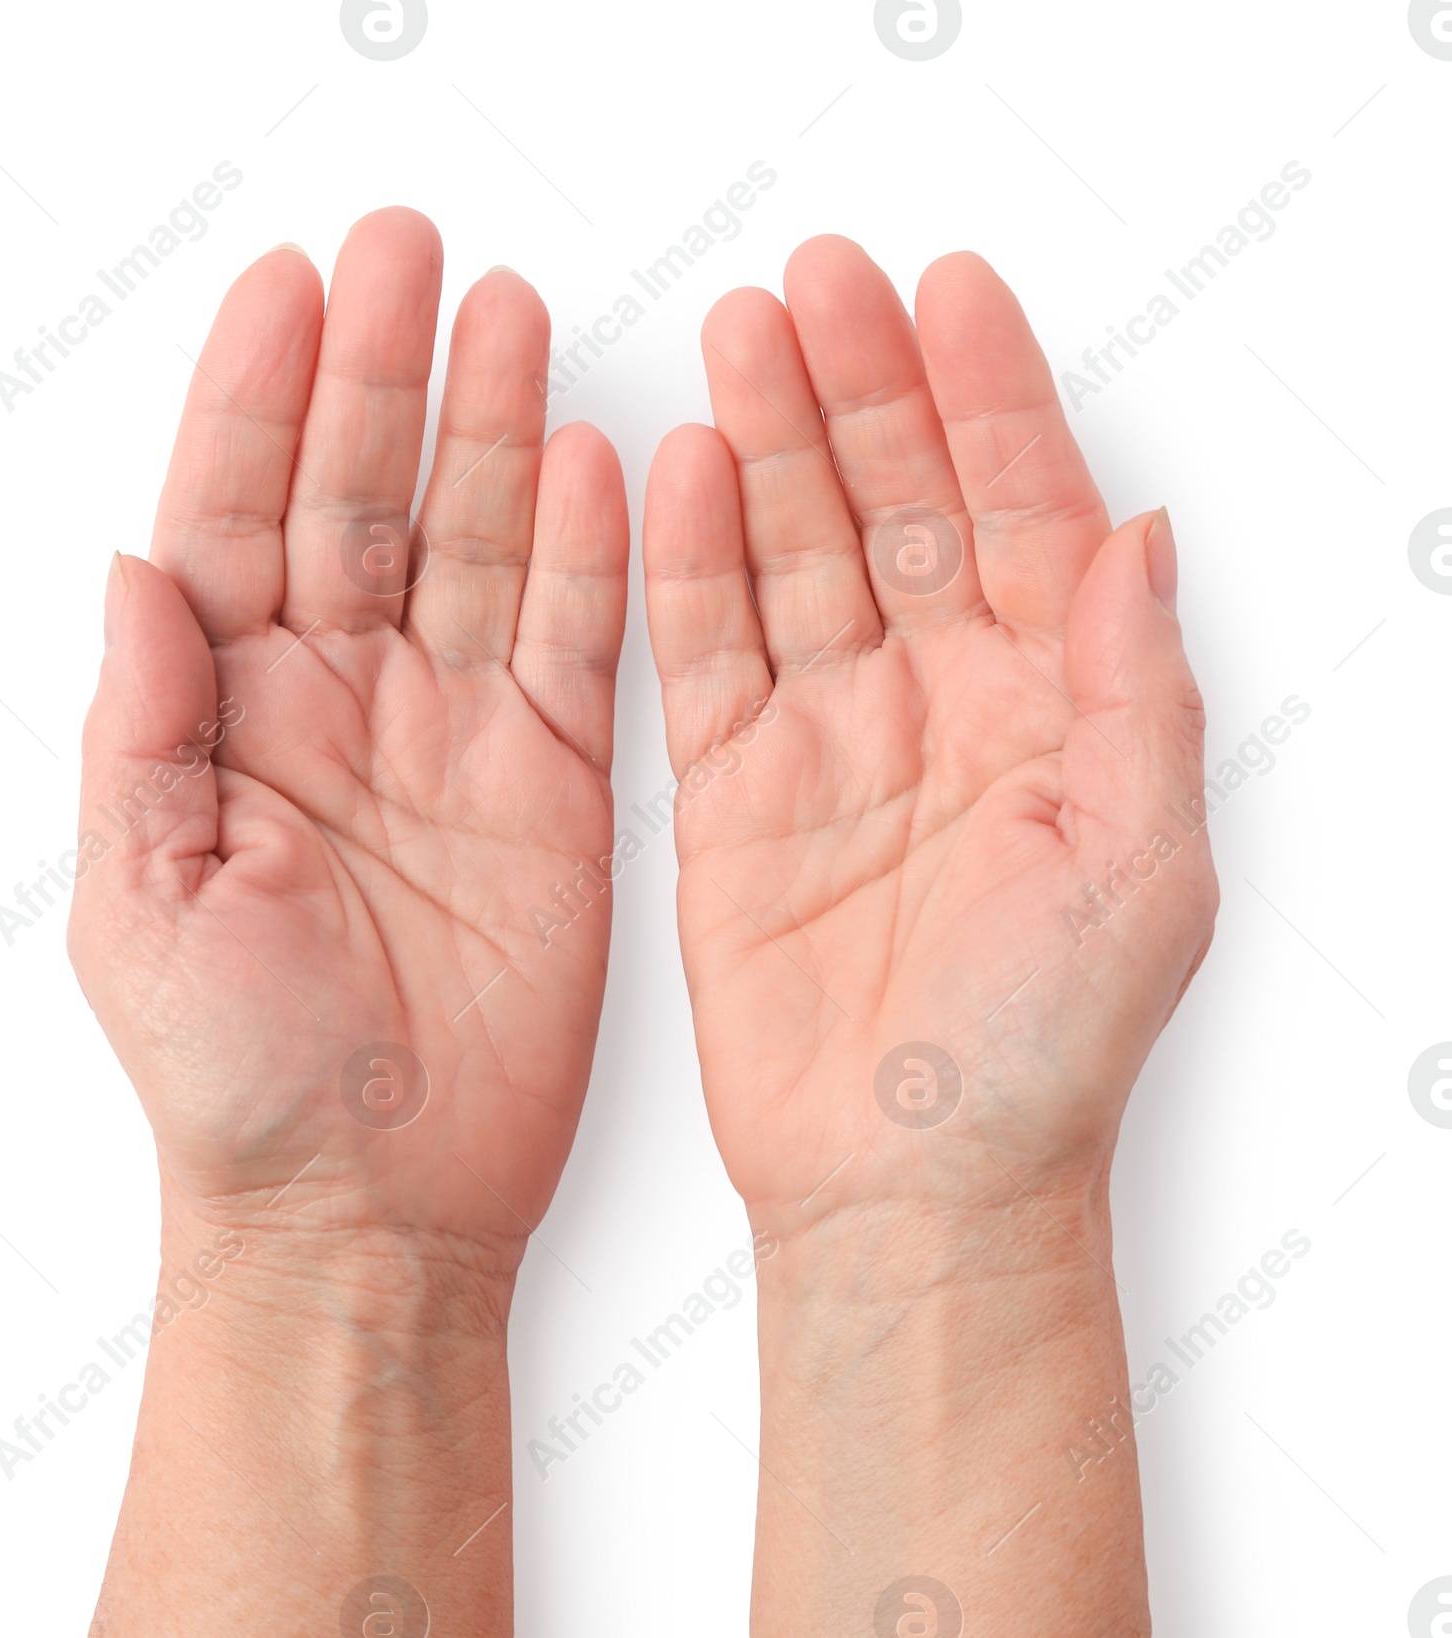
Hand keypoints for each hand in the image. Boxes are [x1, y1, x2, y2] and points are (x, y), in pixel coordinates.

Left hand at [70, 210, 627, 1261]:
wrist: (374, 1205)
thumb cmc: (243, 1077)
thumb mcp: (140, 906)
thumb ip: (143, 731)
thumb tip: (129, 569)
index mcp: (229, 718)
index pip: (234, 515)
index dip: (259, 396)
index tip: (291, 286)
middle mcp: (343, 703)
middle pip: (361, 498)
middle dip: (381, 373)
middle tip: (409, 258)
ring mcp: (455, 736)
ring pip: (477, 546)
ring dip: (490, 431)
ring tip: (505, 317)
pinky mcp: (555, 787)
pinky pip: (580, 645)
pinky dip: (593, 557)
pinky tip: (594, 464)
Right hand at [644, 237, 1215, 1229]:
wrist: (910, 1186)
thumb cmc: (1044, 1051)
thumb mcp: (1143, 867)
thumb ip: (1142, 692)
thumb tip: (1141, 535)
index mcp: (1056, 705)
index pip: (1026, 510)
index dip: (989, 397)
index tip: (946, 293)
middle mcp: (943, 701)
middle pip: (900, 506)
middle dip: (862, 390)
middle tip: (817, 285)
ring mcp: (833, 737)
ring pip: (795, 555)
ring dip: (769, 445)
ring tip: (740, 339)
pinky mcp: (735, 790)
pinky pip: (706, 652)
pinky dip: (690, 565)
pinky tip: (679, 473)